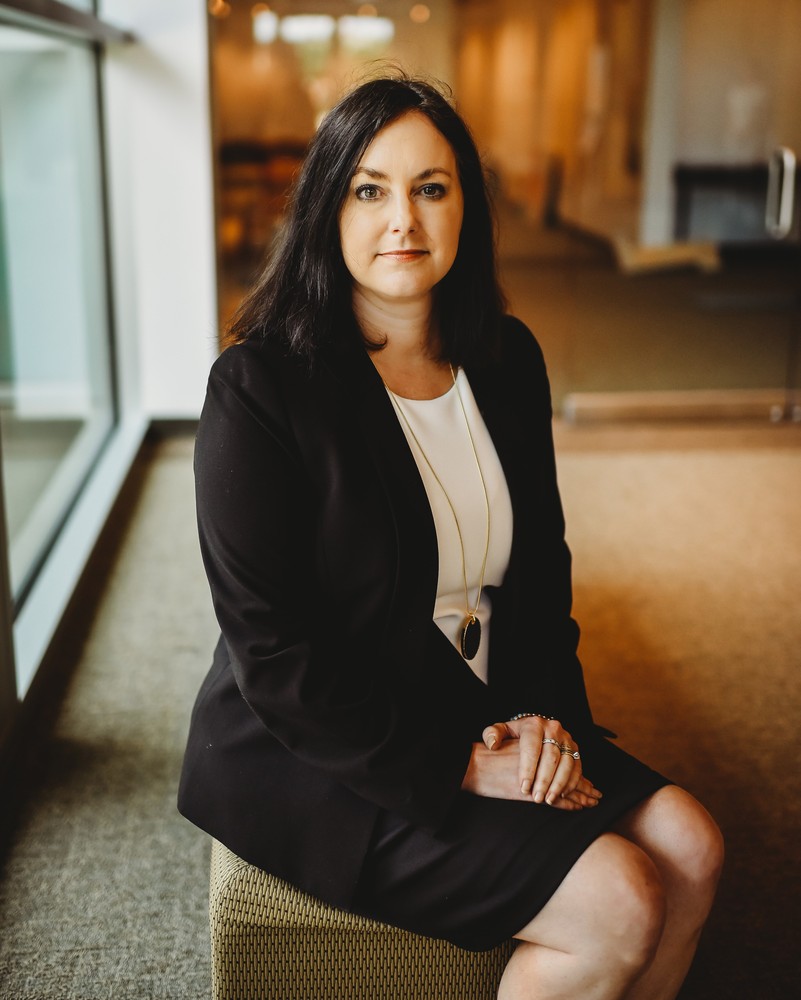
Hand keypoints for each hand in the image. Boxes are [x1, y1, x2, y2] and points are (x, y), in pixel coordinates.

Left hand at [461, 717, 601, 809]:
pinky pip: (577, 767)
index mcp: (533, 724)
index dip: (528, 769)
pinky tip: (561, 794)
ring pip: (567, 763)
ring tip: (548, 799)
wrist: (534, 729)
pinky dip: (571, 782)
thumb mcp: (500, 731)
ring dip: (559, 784)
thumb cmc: (514, 735)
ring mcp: (567, 738)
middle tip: (536, 797)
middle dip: (544, 780)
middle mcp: (553, 728)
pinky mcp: (575, 749)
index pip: (532, 747)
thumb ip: (491, 735)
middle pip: (551, 756)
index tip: (523, 787)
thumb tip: (493, 744)